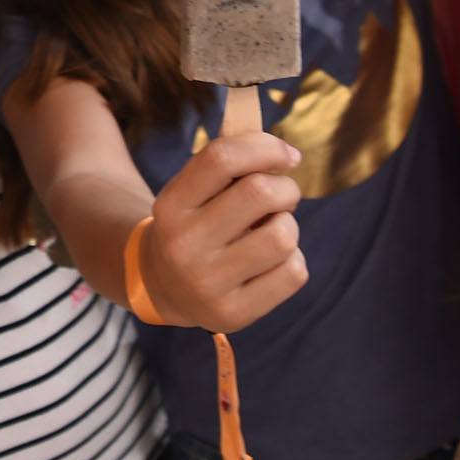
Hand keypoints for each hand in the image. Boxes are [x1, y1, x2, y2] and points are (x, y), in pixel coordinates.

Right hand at [143, 131, 305, 331]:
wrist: (165, 287)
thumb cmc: (196, 225)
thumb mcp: (194, 191)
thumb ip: (229, 164)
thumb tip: (281, 150)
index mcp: (171, 205)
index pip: (221, 158)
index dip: (265, 147)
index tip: (287, 155)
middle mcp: (184, 244)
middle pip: (261, 192)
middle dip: (286, 188)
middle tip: (281, 199)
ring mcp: (207, 283)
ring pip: (283, 235)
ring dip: (288, 226)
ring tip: (272, 231)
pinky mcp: (233, 313)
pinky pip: (294, 273)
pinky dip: (292, 260)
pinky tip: (272, 262)